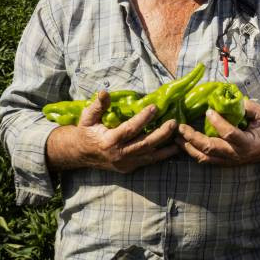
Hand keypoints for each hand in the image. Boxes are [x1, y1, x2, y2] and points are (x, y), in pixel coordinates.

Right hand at [45, 90, 179, 172]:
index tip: (155, 107)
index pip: (130, 129)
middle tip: (174, 122)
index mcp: (109, 140)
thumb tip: (105, 91)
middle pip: (145, 143)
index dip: (143, 118)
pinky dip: (162, 155)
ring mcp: (125, 163)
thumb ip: (98, 106)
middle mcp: (119, 154)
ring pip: (150, 154)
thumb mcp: (88, 117)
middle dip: (162, 133)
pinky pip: (148, 161)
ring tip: (179, 135)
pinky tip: (174, 148)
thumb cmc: (86, 132)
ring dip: (166, 146)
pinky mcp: (129, 167)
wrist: (80, 154)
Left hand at [175, 99, 259, 165]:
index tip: (209, 111)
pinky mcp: (222, 162)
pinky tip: (183, 143)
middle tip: (182, 126)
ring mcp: (228, 160)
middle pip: (211, 148)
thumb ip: (248, 107)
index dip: (218, 123)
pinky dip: (192, 152)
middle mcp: (235, 154)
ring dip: (188, 146)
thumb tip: (231, 99)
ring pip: (204, 156)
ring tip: (177, 136)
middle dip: (194, 137)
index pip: (230, 134)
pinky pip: (204, 159)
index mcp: (247, 142)